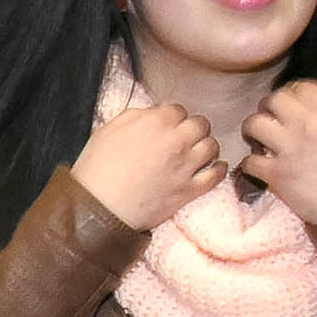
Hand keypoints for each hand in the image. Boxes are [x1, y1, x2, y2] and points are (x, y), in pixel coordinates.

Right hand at [71, 100, 224, 231]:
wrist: (99, 207)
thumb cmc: (97, 169)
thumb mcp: (108, 130)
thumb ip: (135, 116)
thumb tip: (152, 114)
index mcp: (155, 121)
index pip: (178, 109)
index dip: (171, 118)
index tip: (166, 127)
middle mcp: (176, 140)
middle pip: (200, 124)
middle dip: (192, 129)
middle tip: (183, 138)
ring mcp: (186, 166)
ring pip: (212, 146)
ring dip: (206, 146)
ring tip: (197, 152)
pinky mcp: (190, 190)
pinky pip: (217, 175)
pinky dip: (219, 169)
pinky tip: (215, 167)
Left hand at [242, 81, 316, 227]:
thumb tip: (305, 106)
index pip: (300, 86)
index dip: (292, 96)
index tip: (290, 108)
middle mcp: (310, 122)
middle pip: (274, 99)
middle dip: (269, 108)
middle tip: (272, 121)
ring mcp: (291, 147)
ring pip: (254, 124)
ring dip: (254, 131)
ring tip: (260, 140)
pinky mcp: (278, 174)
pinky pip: (249, 161)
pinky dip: (251, 165)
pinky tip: (260, 168)